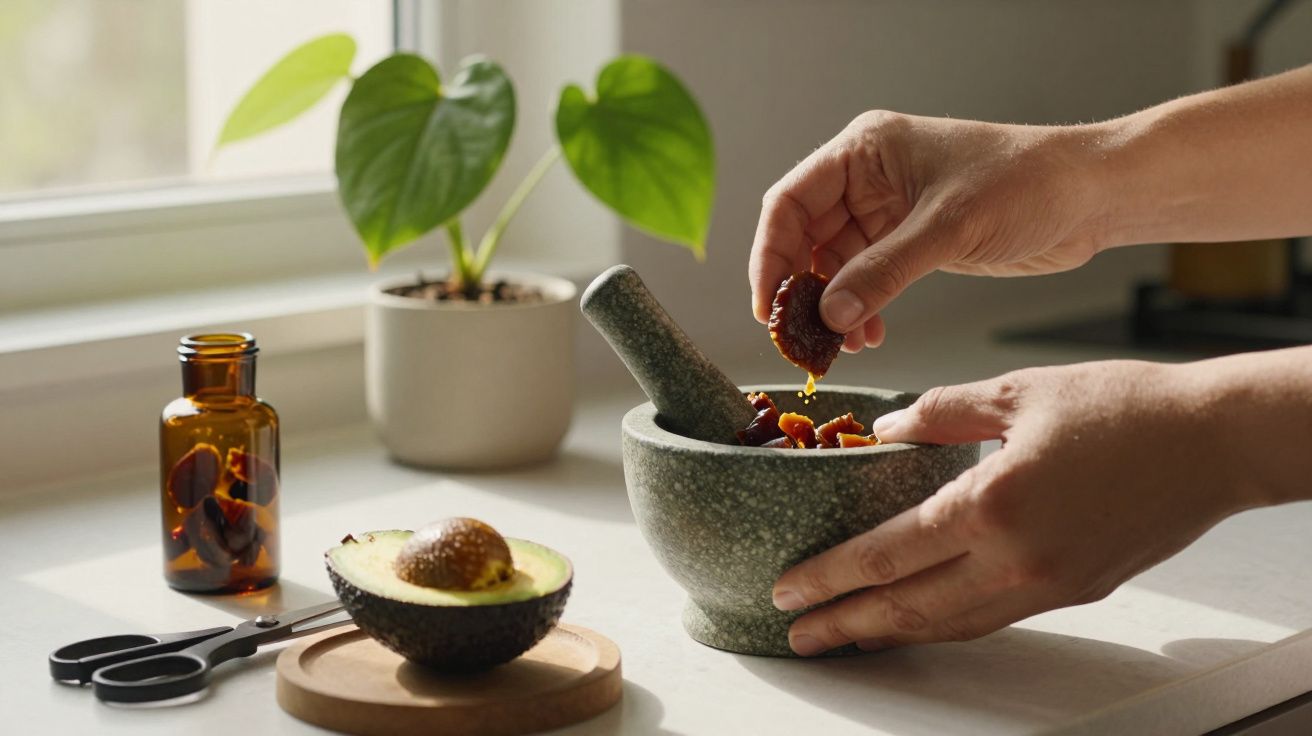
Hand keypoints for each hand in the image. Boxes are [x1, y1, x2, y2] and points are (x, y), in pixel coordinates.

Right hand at [749, 111, 1109, 350]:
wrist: (1089, 195)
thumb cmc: (1026, 183)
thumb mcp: (947, 229)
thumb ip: (883, 273)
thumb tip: (831, 316)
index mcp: (864, 150)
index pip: (790, 202)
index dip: (771, 255)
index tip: (770, 305)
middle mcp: (867, 177)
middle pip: (804, 237)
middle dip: (802, 289)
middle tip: (801, 336)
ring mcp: (887, 210)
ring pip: (833, 264)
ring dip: (834, 307)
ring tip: (841, 345)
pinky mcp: (909, 241)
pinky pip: (866, 279)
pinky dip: (862, 309)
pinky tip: (869, 336)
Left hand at [770, 360, 1259, 655]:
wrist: (1213, 442)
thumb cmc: (1122, 407)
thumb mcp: (1016, 393)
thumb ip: (940, 412)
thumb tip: (885, 429)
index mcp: (992, 506)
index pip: (886, 556)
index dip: (830, 577)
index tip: (788, 590)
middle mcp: (1015, 560)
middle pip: (908, 609)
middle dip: (845, 625)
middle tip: (798, 636)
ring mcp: (1047, 585)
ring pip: (950, 624)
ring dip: (891, 634)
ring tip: (847, 636)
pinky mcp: (1074, 591)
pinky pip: (991, 618)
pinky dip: (945, 623)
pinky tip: (920, 617)